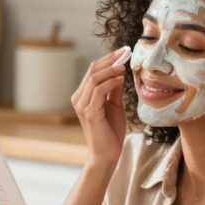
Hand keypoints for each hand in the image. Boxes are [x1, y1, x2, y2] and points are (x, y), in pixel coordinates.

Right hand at [70, 47, 129, 165]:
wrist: (108, 153)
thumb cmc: (111, 131)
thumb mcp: (114, 105)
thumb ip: (114, 89)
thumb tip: (119, 70)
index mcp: (83, 95)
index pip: (92, 71)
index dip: (107, 59)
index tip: (123, 52)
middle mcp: (78, 98)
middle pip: (92, 71)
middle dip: (110, 60)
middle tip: (125, 53)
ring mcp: (82, 105)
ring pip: (94, 78)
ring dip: (110, 69)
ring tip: (124, 66)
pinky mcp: (88, 112)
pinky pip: (98, 90)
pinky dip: (110, 82)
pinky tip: (121, 79)